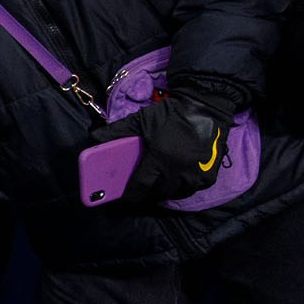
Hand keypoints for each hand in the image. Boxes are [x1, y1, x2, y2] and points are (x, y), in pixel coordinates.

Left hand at [88, 91, 232, 202]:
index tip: (124, 198)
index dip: (131, 195)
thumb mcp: (140, 119)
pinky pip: (191, 190)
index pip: (141, 186)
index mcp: (160, 157)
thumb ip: (116, 131)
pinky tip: (173, 181)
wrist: (206, 105)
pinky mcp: (209, 176)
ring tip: (156, 186)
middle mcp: (179, 170)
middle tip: (140, 190)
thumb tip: (94, 139)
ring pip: (175, 194)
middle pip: (158, 193)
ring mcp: (196, 175)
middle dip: (147, 194)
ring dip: (164, 192)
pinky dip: (181, 189)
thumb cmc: (170, 114)